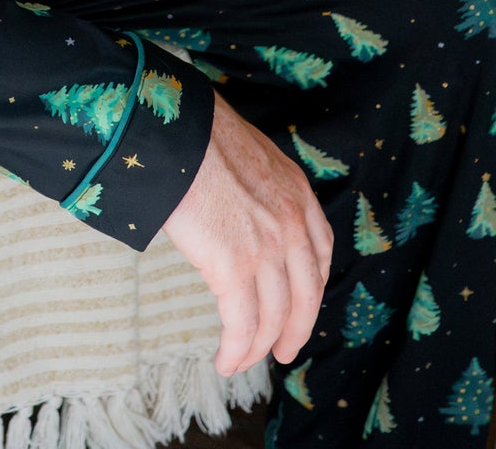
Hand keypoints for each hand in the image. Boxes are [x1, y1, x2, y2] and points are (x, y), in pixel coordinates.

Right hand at [161, 89, 334, 376]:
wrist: (175, 133)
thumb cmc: (197, 133)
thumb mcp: (249, 152)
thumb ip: (258, 184)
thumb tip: (239, 201)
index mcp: (297, 192)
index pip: (320, 253)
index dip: (311, 289)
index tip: (301, 307)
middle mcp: (291, 224)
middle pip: (305, 296)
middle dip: (295, 330)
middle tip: (283, 351)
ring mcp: (266, 249)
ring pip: (272, 318)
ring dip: (256, 348)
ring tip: (241, 362)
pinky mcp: (233, 269)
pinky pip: (241, 325)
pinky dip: (235, 350)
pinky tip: (225, 361)